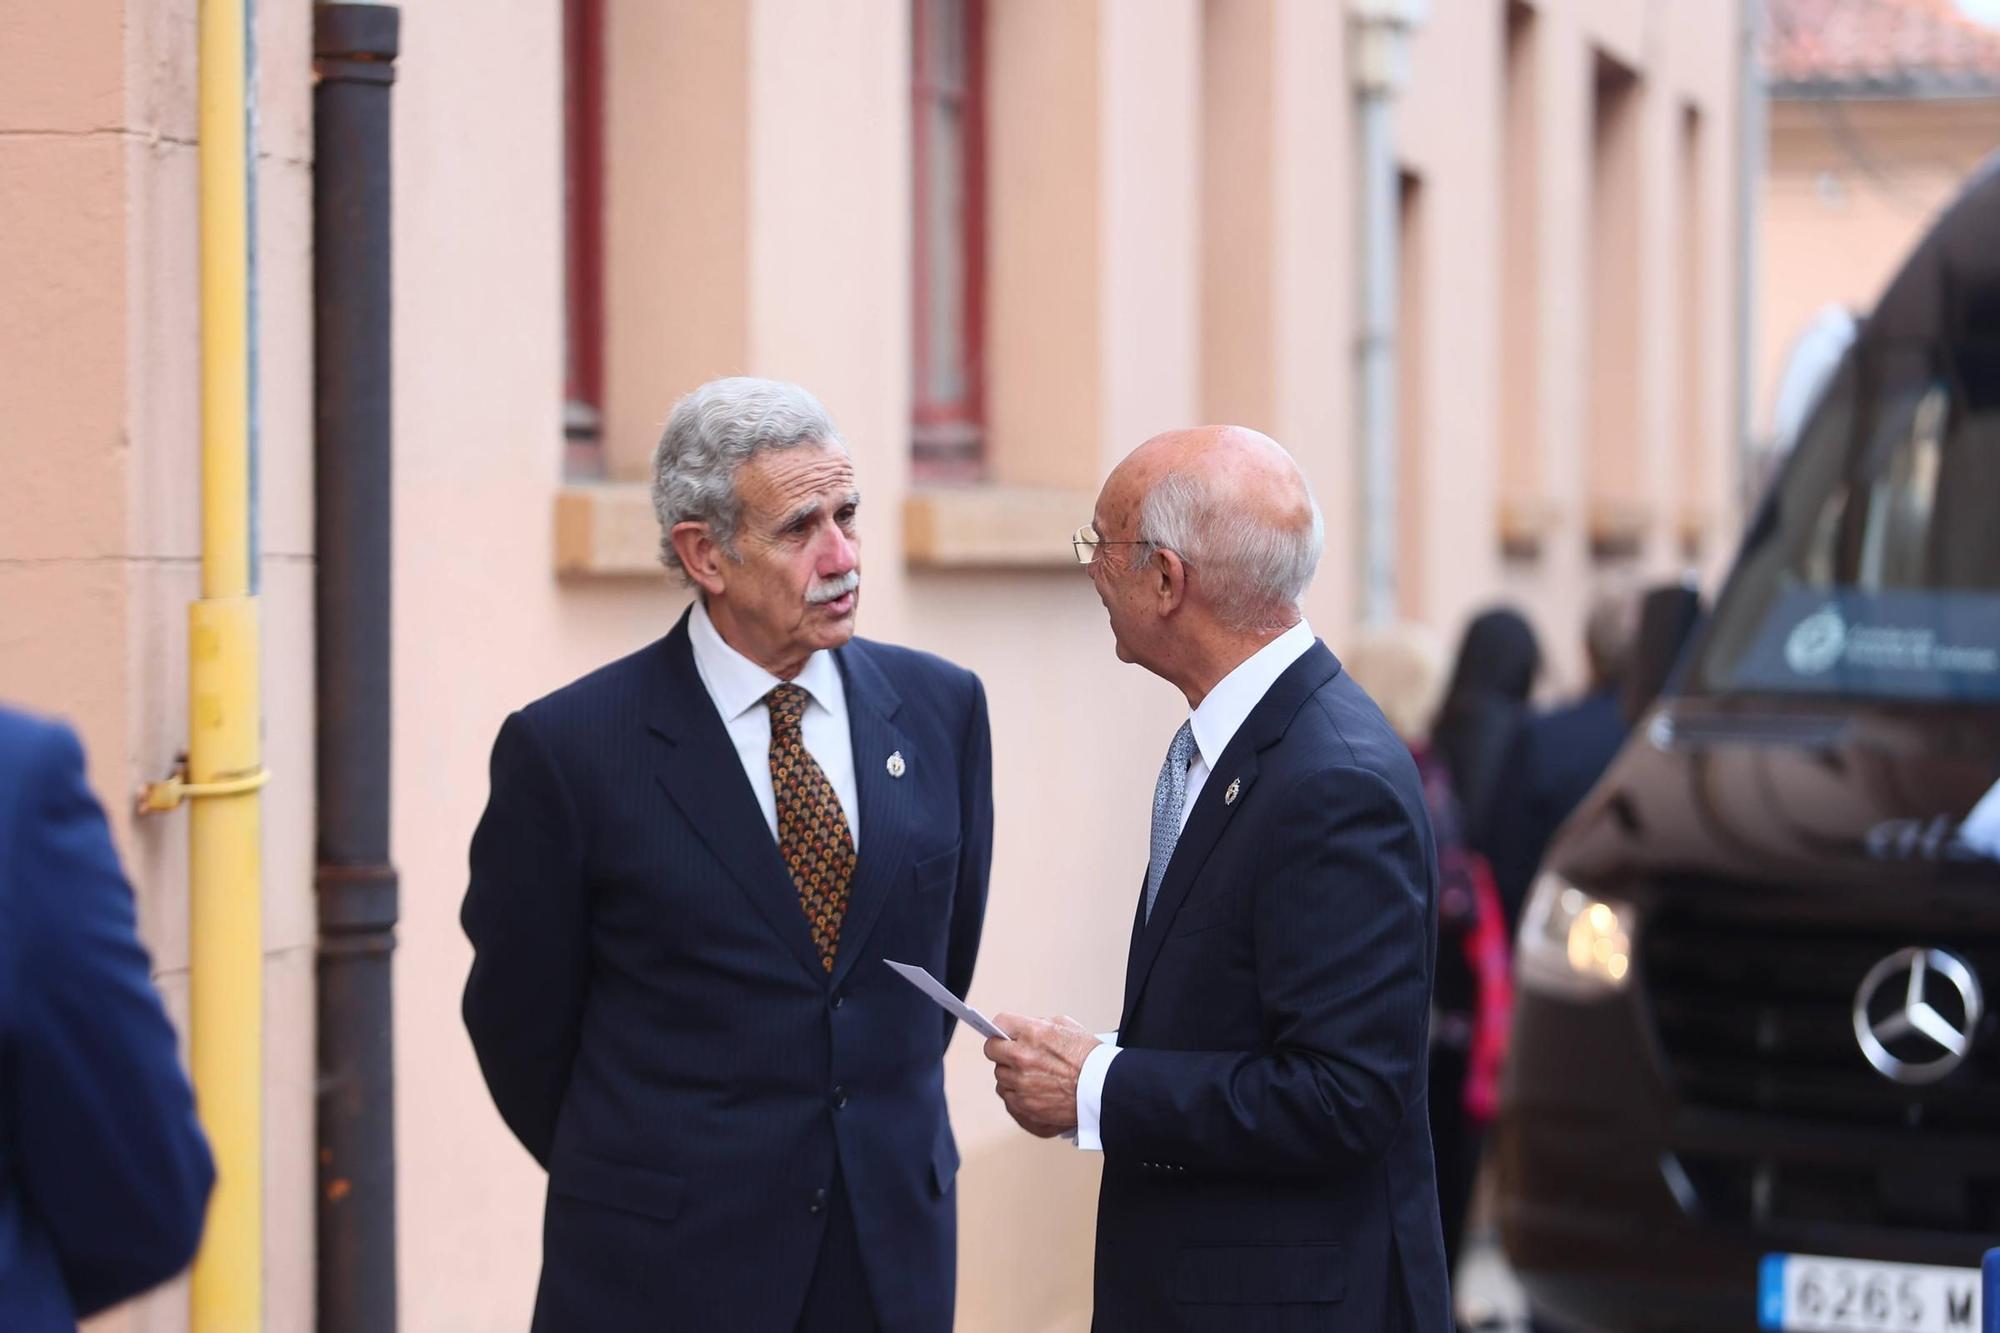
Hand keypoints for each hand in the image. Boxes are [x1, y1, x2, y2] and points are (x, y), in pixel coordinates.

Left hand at [982, 1014, 1098, 1138]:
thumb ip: (1038, 1025)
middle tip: (1012, 1053)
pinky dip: (1016, 1093)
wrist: (1104, 1089)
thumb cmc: (1090, 1058)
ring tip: (1028, 1074)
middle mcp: (1022, 1058)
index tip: (1004, 1033)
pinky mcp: (1024, 1105)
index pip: (999, 1024)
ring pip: (999, 1075)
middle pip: (992, 1051)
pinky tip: (1031, 1089)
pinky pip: (1007, 1096)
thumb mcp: (1067, 1027)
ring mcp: (1021, 1083)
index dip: (1002, 1029)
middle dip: (1001, 1050)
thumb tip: (1021, 1030)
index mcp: (1033, 1033)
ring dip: (1010, 1073)